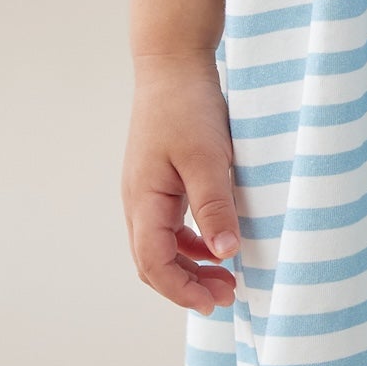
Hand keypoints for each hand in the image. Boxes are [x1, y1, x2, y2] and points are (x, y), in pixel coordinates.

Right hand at [123, 59, 241, 312]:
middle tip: (227, 296)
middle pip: (153, 262)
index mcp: (143, 200)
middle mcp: (138, 202)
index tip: (215, 301)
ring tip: (227, 279)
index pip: (153, 264)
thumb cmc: (187, 106)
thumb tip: (226, 254)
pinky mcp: (160, 182)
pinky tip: (218, 246)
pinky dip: (192, 244)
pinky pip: (170, 227)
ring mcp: (147, 192)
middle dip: (187, 286)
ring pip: (162, 247)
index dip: (181, 290)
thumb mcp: (207, 157)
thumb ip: (215, 206)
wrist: (173, 64)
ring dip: (191, 267)